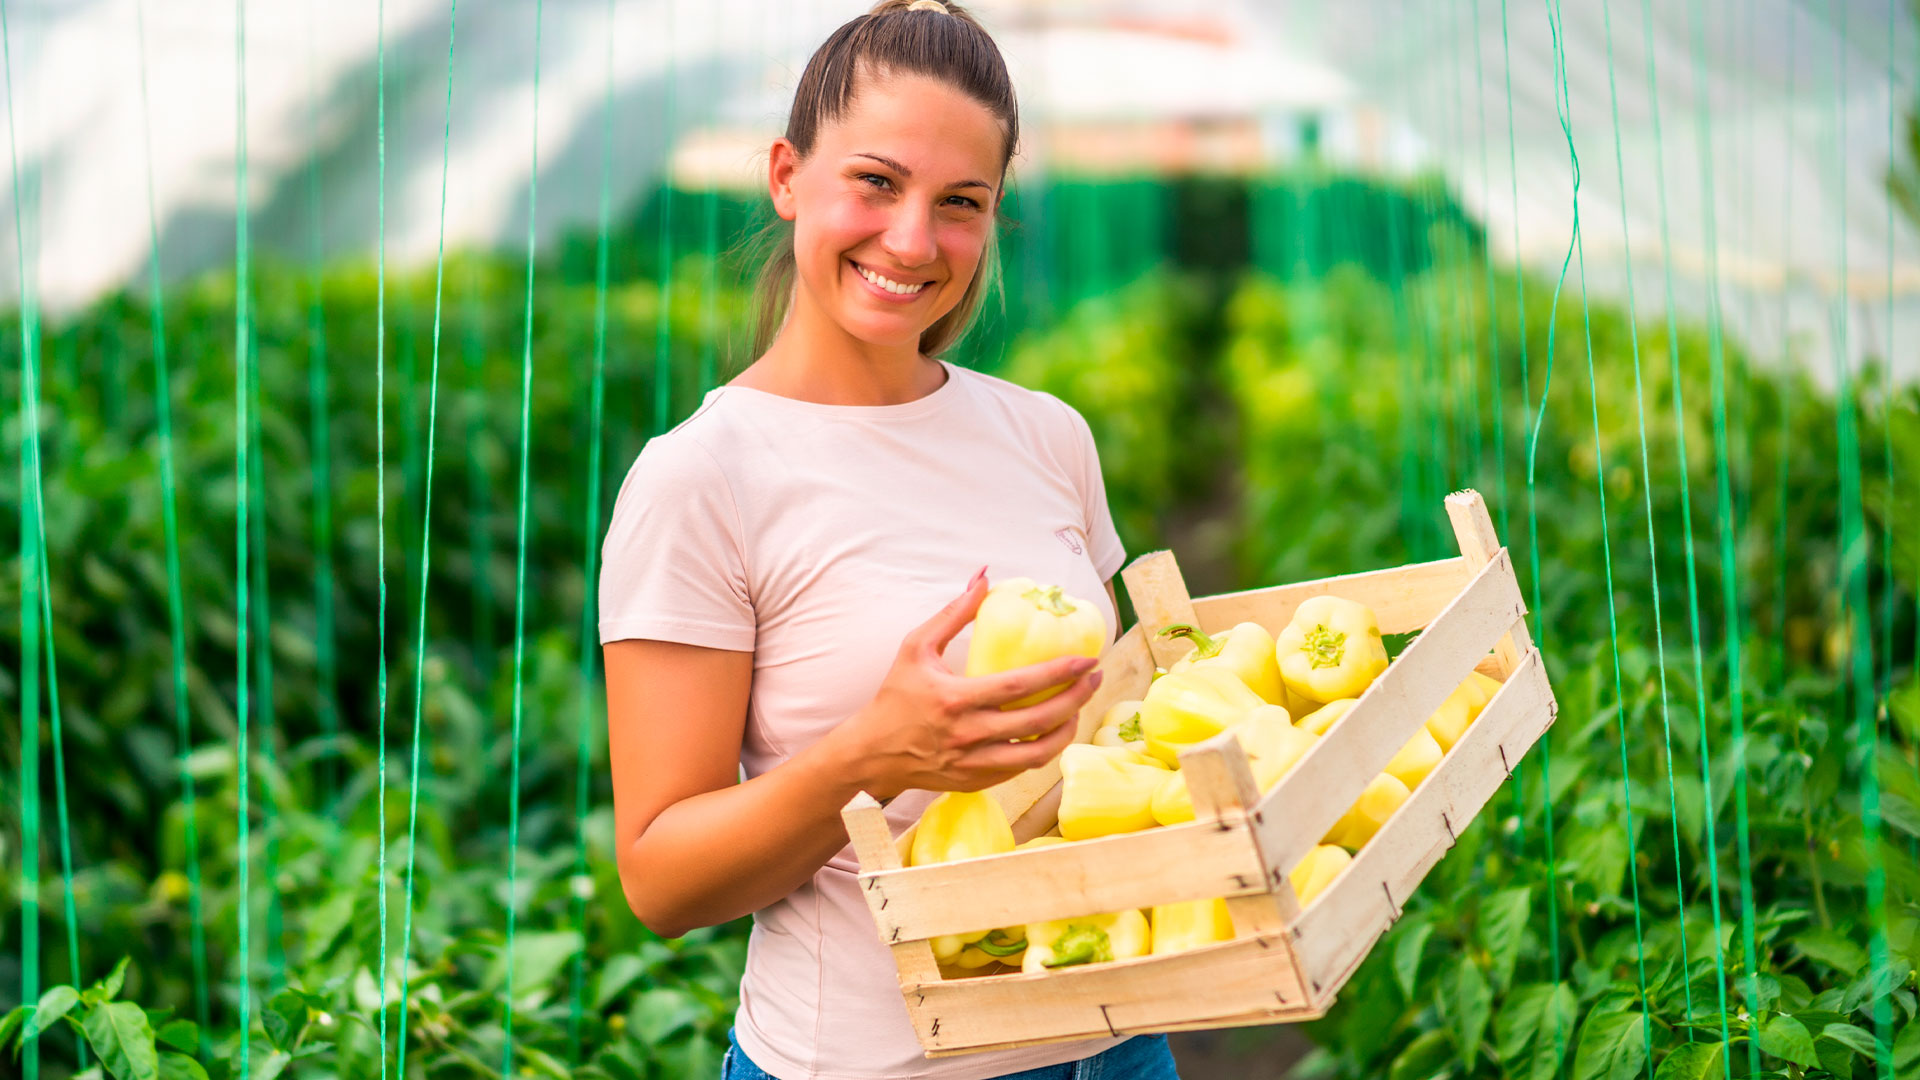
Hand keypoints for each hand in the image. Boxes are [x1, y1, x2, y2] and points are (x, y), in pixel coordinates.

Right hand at [831, 567, 1103, 800]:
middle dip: (1076, 699)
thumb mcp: (916, 647)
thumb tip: (984, 577)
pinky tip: (1052, 731)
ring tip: (1078, 708)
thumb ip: (953, 613)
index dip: (1058, 673)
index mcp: (954, 700)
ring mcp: (973, 763)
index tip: (1087, 659)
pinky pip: (1020, 769)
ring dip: (1065, 730)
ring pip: (1036, 754)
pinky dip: (1042, 750)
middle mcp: (967, 735)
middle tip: (1094, 679)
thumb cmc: (895, 696)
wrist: (871, 753)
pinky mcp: (975, 782)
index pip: (1019, 687)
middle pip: (1037, 721)